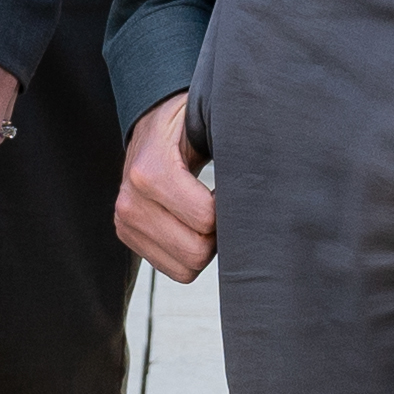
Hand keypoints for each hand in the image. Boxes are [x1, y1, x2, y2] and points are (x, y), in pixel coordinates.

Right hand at [113, 93, 218, 278]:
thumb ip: (235, 149)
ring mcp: (125, 224)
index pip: (206, 219)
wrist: (153, 125)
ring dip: (205, 246)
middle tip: (225, 207)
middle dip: (219, 234)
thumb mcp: (210, 124)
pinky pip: (174, 269)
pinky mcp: (129, 237)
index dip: (230, 207)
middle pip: (196, 253)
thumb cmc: (189, 125)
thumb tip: (268, 180)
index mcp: (148, 173)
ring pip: (186, 268)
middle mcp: (129, 203)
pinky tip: (193, 225)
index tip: (231, 187)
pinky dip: (191, 253)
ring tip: (208, 215)